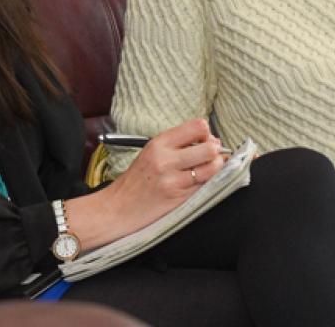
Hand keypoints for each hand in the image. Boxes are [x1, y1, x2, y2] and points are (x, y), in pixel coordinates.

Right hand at [97, 118, 225, 231]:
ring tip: (209, 169)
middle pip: (210, 148)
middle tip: (212, 156)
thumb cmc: (136, 180)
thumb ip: (178, 144)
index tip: (205, 140)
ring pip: (212, 168)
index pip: (198, 127)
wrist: (118, 208)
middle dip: (216, 151)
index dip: (207, 133)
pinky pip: (206, 186)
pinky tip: (202, 182)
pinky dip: (209, 182)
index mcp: (160, 143)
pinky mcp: (179, 198)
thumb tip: (212, 141)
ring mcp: (174, 180)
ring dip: (217, 168)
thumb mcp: (151, 152)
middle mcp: (166, 160)